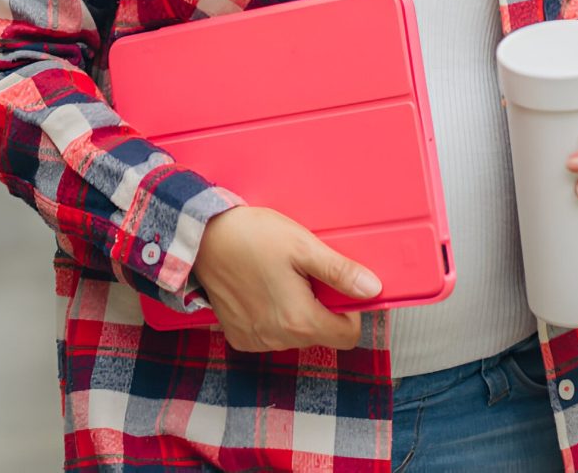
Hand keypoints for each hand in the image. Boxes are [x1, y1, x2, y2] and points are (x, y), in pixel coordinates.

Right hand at [191, 206, 381, 352]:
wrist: (204, 238)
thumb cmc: (255, 237)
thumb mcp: (304, 247)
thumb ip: (340, 273)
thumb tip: (373, 289)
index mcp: (299, 321)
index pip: (347, 337)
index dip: (352, 311)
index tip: (339, 286)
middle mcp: (277, 340)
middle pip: (321, 333)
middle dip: (322, 306)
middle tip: (307, 273)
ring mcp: (255, 341)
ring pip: (296, 334)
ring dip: (298, 310)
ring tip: (283, 277)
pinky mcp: (239, 337)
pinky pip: (271, 334)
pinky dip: (275, 315)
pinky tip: (264, 288)